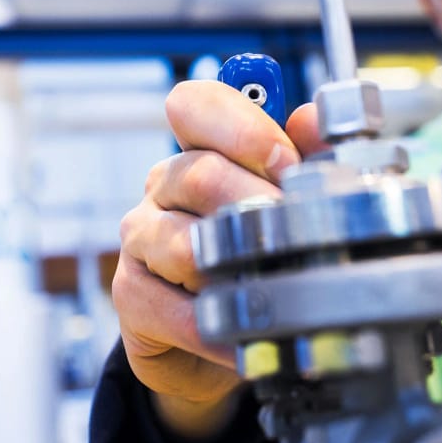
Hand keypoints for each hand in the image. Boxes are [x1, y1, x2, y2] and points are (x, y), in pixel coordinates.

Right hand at [113, 80, 322, 440]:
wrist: (217, 338)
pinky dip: (220, 328)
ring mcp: (141, 240)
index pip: (194, 104)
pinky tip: (251, 337)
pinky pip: (175, 311)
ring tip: (277, 290)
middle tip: (299, 236)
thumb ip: (307, 157)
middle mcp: (162, 186)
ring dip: (236, 271)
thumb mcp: (287, 203)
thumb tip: (310, 120)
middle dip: (256, 206)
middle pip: (198, 176)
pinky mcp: (131, 295)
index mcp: (199, 150)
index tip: (287, 163)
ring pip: (183, 245)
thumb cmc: (256, 258)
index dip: (241, 128)